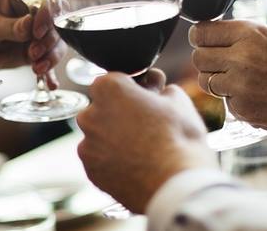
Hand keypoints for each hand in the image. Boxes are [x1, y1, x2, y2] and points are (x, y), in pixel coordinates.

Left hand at [0, 0, 64, 87]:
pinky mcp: (31, 51)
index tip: (37, 33)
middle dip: (48, 40)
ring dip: (50, 57)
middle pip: (53, 23)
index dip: (45, 16)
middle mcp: (30, 11)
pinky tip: (50, 85)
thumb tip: (31, 25)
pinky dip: (47, 74)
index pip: (41, 0)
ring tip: (38, 69)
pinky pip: (43, 61)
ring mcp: (33, 33)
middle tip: (34, 54)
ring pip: (53, 43)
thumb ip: (6, 26)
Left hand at [75, 70, 214, 212]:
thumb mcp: (178, 101)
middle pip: (102, 107)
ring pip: (99, 135)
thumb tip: (155, 85)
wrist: (175, 185)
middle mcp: (90, 114)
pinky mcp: (90, 170)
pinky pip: (99, 159)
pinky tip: (135, 166)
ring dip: (114, 138)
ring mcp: (87, 143)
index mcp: (108, 89)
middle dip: (119, 113)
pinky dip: (112, 161)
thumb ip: (159, 87)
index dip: (132, 88)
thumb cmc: (179, 138)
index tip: (147, 97)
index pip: (113, 80)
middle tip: (146, 125)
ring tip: (143, 150)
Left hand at [189, 20, 266, 137]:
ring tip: (242, 81)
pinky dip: (234, 100)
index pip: (200, 32)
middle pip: (197, 57)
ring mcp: (240, 83)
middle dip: (207, 62)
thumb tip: (203, 36)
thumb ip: (237, 37)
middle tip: (224, 65)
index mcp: (249, 32)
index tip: (204, 43)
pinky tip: (256, 97)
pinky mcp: (241, 107)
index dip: (200, 39)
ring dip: (216, 82)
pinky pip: (222, 101)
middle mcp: (241, 56)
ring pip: (204, 80)